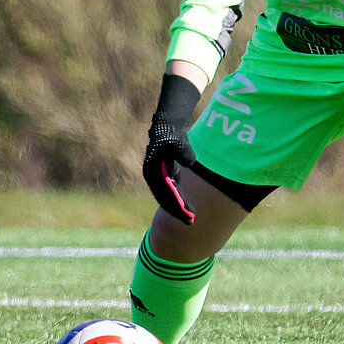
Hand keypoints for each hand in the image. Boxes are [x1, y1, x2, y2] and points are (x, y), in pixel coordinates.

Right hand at [143, 73, 201, 224]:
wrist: (167, 121)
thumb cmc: (172, 131)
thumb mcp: (177, 140)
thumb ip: (183, 151)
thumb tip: (190, 162)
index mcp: (152, 171)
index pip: (166, 194)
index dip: (178, 207)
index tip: (189, 216)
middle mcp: (152, 175)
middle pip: (165, 198)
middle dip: (178, 210)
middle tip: (192, 222)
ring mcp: (156, 174)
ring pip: (167, 194)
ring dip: (178, 205)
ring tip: (190, 216)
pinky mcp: (162, 171)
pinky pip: (169, 188)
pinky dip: (177, 196)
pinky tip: (185, 202)